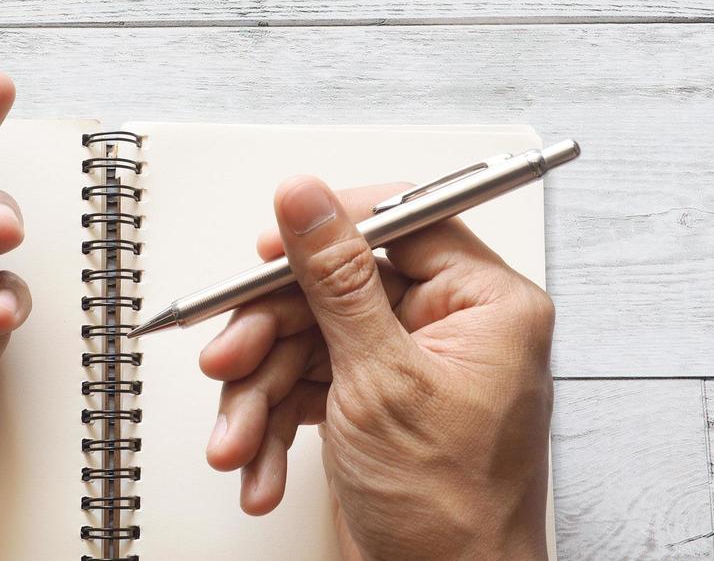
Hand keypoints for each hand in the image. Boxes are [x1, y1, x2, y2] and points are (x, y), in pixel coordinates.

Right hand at [200, 177, 553, 560]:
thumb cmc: (453, 515)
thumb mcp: (381, 380)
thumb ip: (336, 279)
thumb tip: (305, 199)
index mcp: (483, 304)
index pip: (401, 221)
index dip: (327, 230)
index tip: (270, 250)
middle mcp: (447, 326)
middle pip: (333, 288)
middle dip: (271, 336)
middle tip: (230, 359)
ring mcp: (404, 366)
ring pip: (306, 340)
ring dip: (260, 394)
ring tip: (236, 439)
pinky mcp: (369, 402)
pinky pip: (304, 385)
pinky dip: (271, 424)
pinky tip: (257, 465)